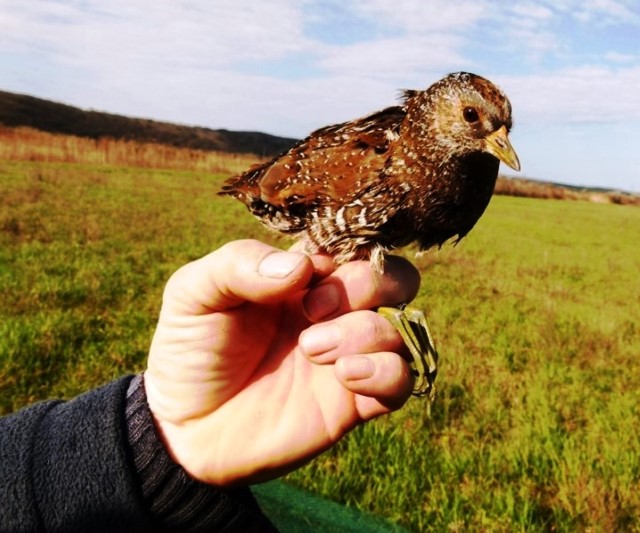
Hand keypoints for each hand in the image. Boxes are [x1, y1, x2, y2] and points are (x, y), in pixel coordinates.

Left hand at [143, 240, 418, 485]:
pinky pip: (403, 381)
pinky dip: (387, 372)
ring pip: (400, 328)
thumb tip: (303, 268)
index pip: (354, 245)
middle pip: (395, 279)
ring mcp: (348, 356)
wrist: (184, 429)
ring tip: (311, 351)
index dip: (342, 252)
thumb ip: (239, 264)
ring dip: (365, 332)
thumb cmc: (190, 352)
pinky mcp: (355, 402)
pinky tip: (345, 376)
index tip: (304, 276)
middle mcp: (335, 312)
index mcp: (304, 277)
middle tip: (313, 310)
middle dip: (367, 285)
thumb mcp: (194, 293)